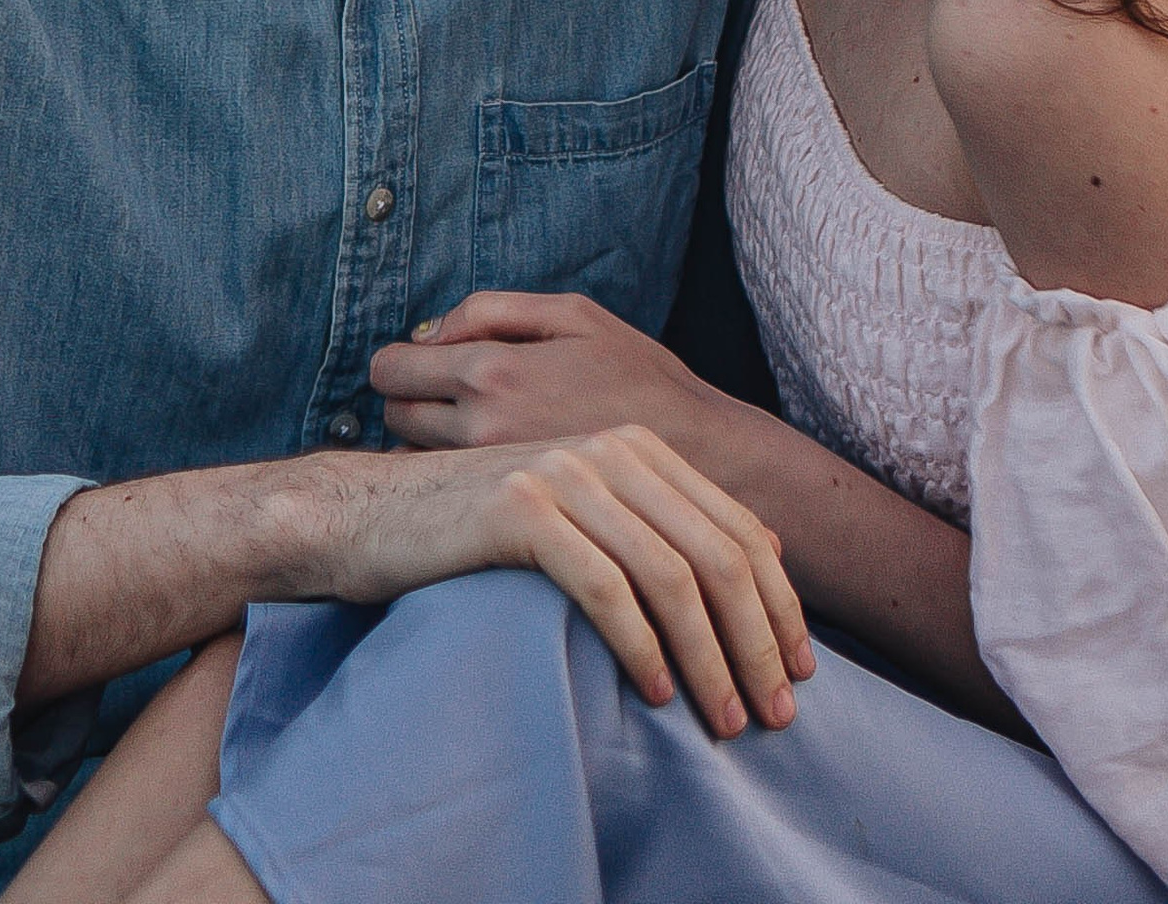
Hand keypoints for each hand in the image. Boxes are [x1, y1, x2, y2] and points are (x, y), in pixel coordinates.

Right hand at [333, 428, 812, 739]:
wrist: (369, 512)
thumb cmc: (478, 527)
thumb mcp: (578, 510)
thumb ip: (650, 522)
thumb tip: (749, 561)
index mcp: (635, 445)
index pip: (736, 526)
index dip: (779, 602)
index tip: (798, 669)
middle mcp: (609, 449)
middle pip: (718, 552)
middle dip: (757, 640)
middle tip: (776, 713)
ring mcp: (565, 474)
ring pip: (671, 576)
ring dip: (709, 659)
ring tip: (725, 721)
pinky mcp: (521, 510)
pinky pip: (605, 587)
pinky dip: (641, 647)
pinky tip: (655, 695)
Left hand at [374, 292, 731, 477]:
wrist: (697, 457)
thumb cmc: (638, 376)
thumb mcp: (573, 314)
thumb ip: (491, 310)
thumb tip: (429, 332)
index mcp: (493, 369)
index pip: (392, 370)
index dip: (399, 361)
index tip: (420, 364)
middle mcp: (480, 426)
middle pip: (392, 415)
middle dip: (409, 400)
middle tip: (447, 397)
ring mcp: (490, 477)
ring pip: (411, 460)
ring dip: (423, 444)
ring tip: (466, 435)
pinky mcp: (506, 513)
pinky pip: (446, 494)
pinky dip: (449, 480)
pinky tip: (482, 471)